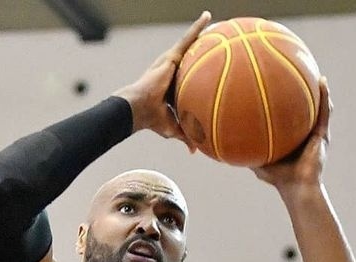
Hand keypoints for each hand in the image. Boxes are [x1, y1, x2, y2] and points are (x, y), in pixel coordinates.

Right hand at [114, 11, 210, 140]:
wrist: (139, 109)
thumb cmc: (152, 119)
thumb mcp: (173, 127)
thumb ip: (185, 135)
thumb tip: (194, 151)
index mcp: (172, 86)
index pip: (188, 76)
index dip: (197, 71)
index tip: (207, 67)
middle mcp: (171, 71)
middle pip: (190, 56)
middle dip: (201, 46)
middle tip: (216, 37)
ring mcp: (171, 62)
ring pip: (190, 43)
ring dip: (200, 31)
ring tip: (213, 20)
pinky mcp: (171, 56)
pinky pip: (188, 38)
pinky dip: (198, 27)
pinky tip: (208, 16)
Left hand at [254, 77, 330, 191]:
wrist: (297, 187)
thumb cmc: (278, 178)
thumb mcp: (258, 161)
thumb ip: (245, 151)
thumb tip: (224, 141)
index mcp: (292, 137)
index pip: (289, 115)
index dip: (285, 100)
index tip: (278, 83)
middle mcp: (304, 132)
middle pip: (304, 106)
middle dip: (302, 88)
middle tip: (297, 69)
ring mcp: (315, 132)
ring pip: (318, 105)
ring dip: (317, 87)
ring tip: (314, 68)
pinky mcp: (322, 134)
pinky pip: (325, 112)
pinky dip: (324, 96)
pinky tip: (322, 82)